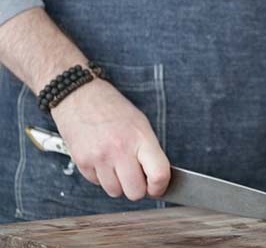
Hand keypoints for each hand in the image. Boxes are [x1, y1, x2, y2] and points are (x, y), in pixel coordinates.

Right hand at [51, 79, 170, 200]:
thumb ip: (150, 151)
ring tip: (118, 166)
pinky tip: (103, 161)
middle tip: (137, 178)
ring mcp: (99, 158)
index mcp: (140, 138)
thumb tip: (157, 178)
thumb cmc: (113, 109)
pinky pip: (97, 184)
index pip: (159, 174)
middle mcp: (120, 150)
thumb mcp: (141, 124)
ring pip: (115, 192)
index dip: (160, 187)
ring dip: (119, 185)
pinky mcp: (82, 162)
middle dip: (138, 188)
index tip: (158, 187)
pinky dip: (102, 178)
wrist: (80, 97)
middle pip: (135, 192)